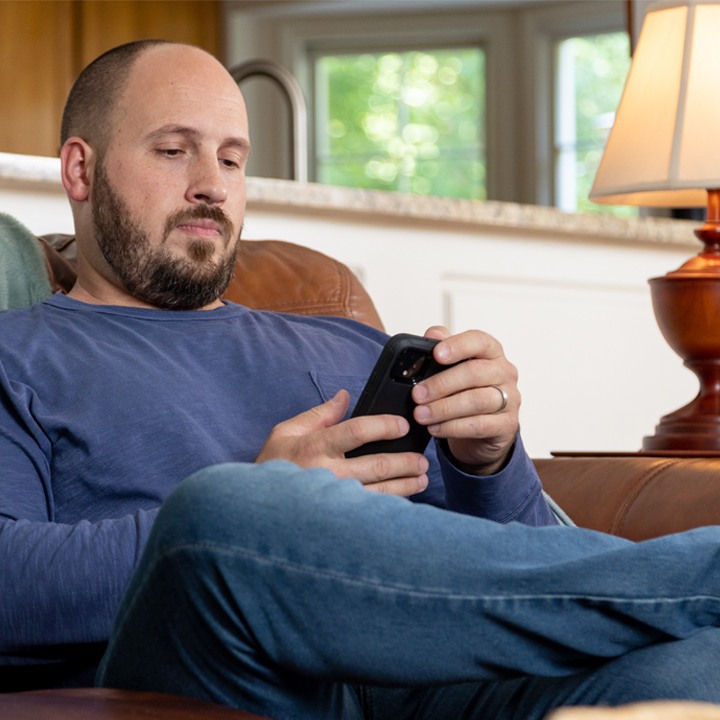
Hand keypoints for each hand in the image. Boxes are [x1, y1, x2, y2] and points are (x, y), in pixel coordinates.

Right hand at [255, 390, 428, 495]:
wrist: (255, 507)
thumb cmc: (272, 466)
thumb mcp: (286, 432)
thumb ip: (319, 414)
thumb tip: (344, 396)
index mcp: (315, 446)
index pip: (358, 431)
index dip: (385, 426)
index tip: (403, 426)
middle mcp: (327, 473)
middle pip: (377, 465)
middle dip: (406, 461)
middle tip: (422, 459)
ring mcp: (334, 499)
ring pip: (381, 492)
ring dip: (406, 484)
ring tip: (421, 477)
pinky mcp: (339, 519)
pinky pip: (372, 512)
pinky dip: (392, 507)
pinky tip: (404, 500)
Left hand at [411, 326, 519, 475]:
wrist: (484, 429)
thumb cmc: (467, 391)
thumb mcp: (453, 367)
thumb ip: (442, 347)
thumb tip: (433, 334)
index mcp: (491, 352)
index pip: (479, 341)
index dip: (458, 345)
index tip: (437, 354)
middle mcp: (504, 372)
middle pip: (474, 373)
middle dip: (441, 384)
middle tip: (417, 394)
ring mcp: (510, 399)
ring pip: (476, 401)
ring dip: (444, 409)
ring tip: (421, 415)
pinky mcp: (507, 424)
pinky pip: (479, 425)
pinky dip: (453, 427)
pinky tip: (435, 428)